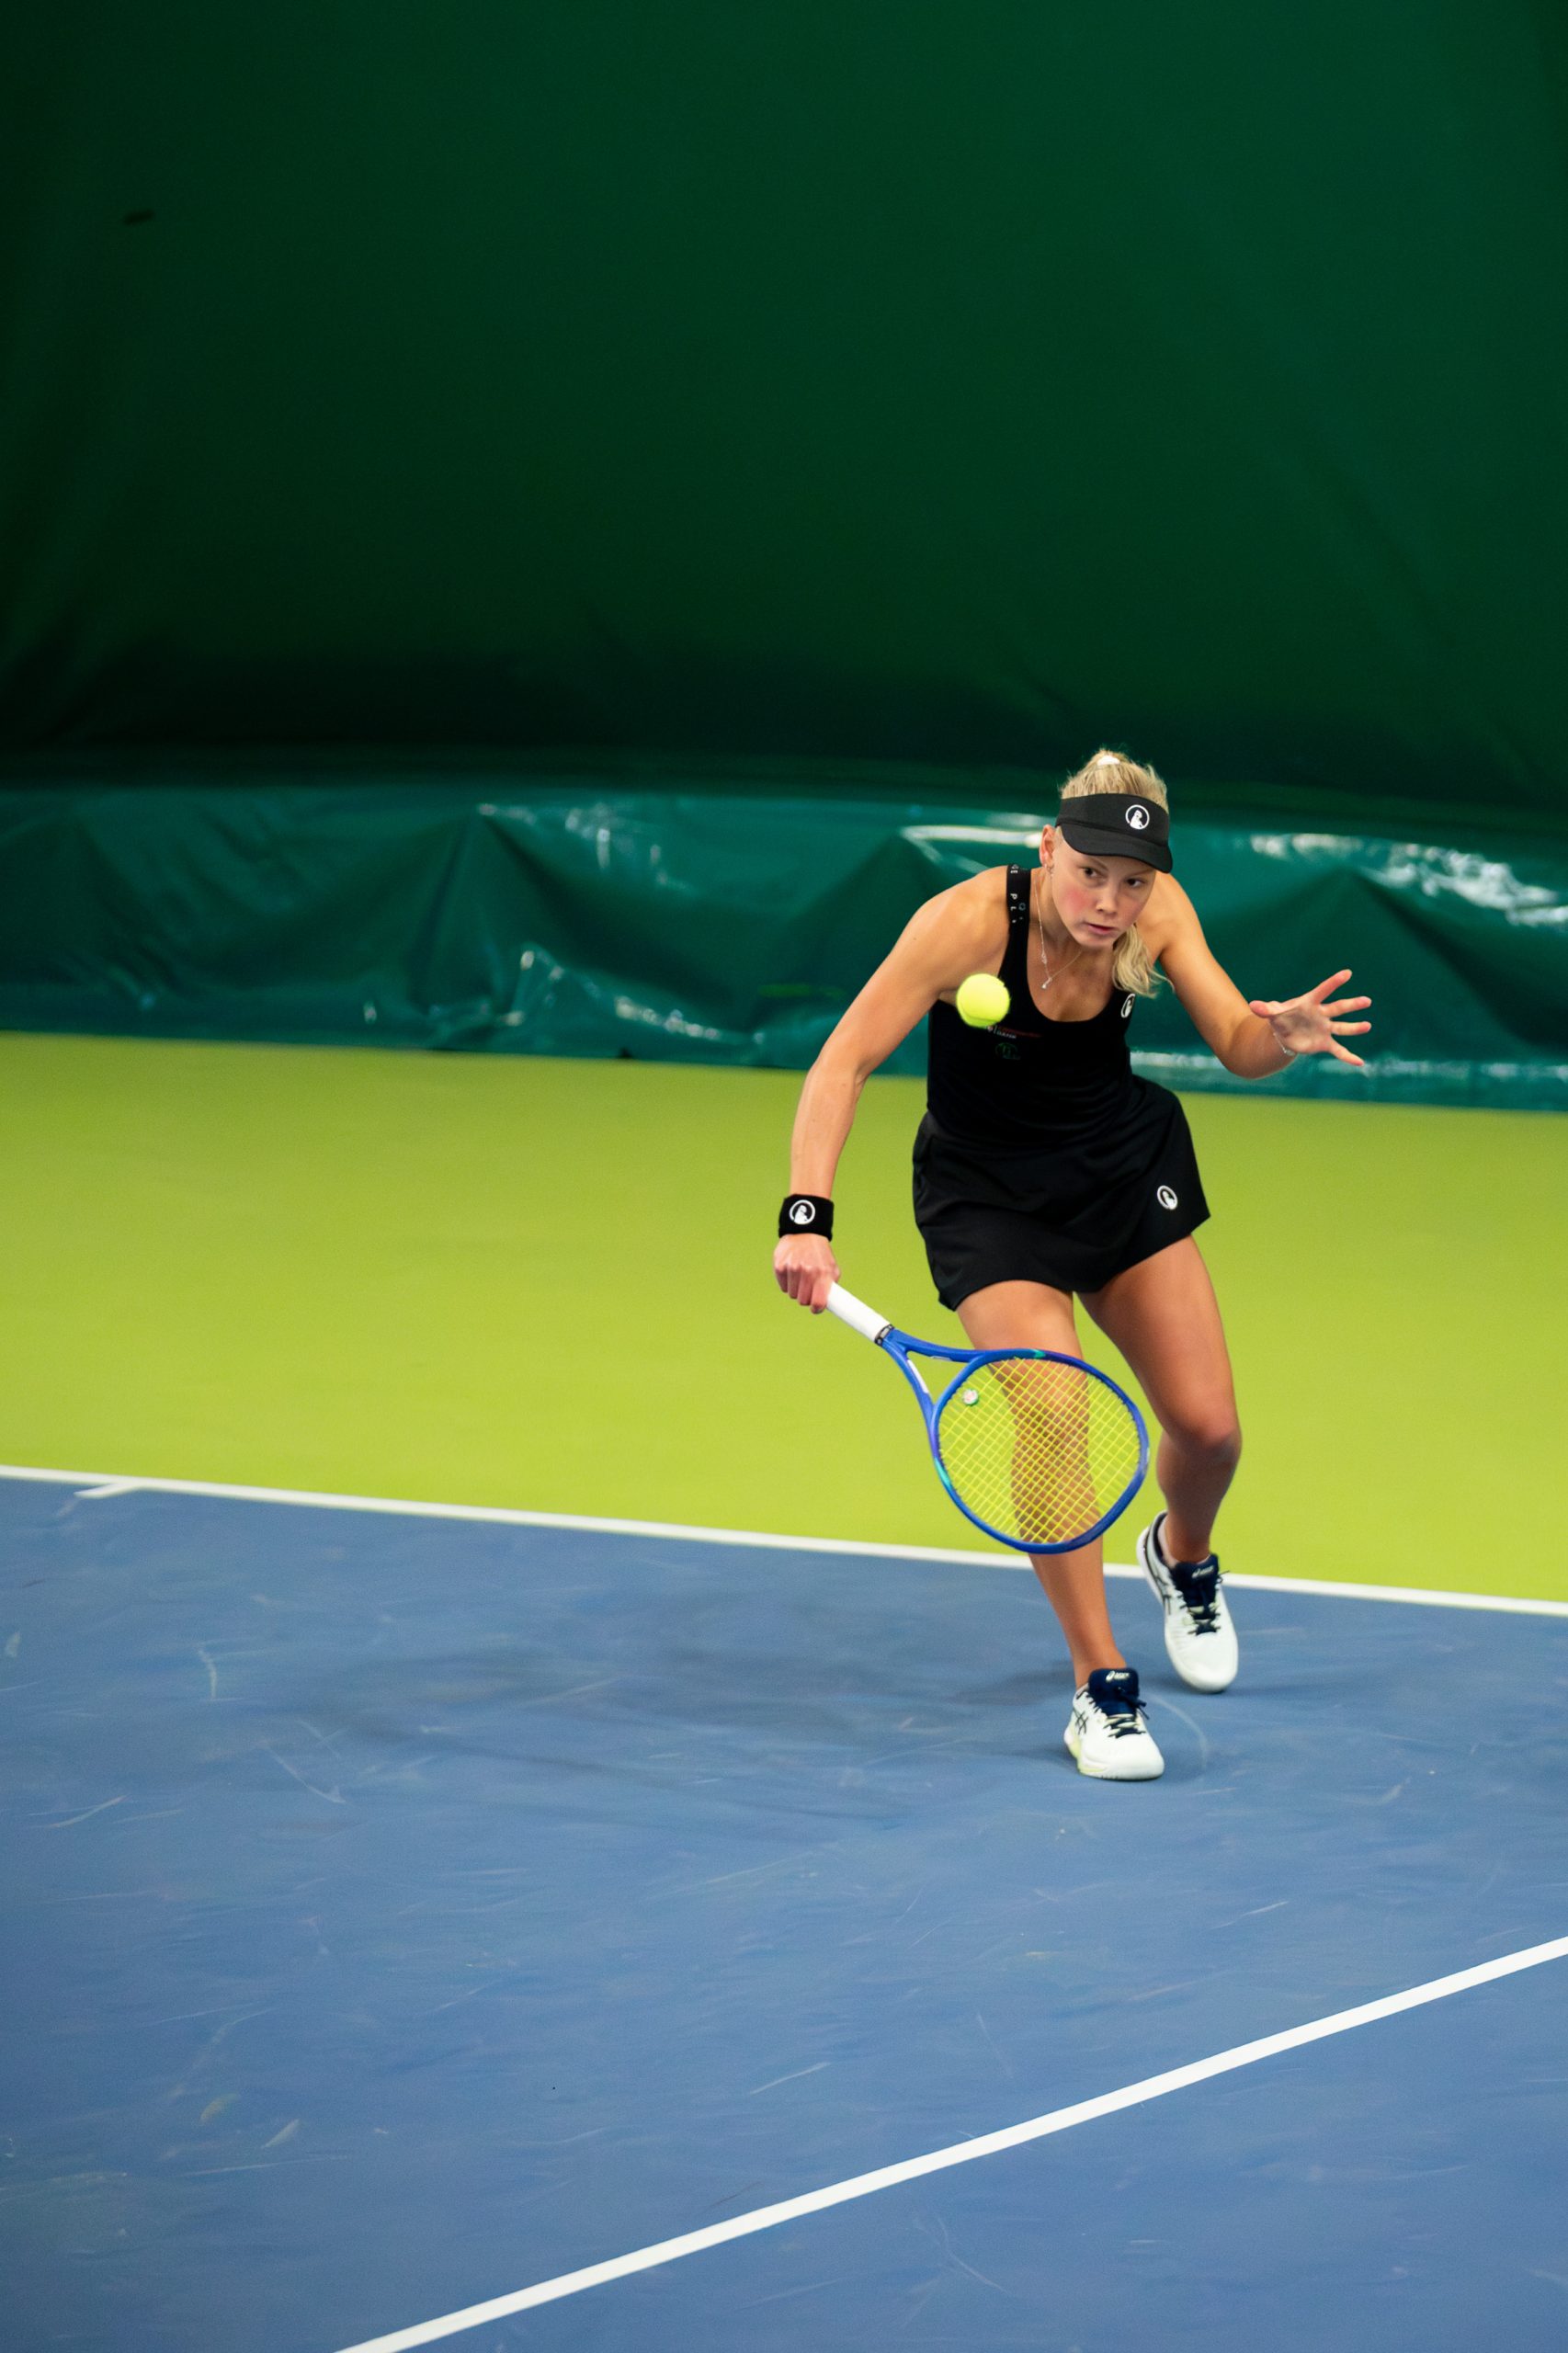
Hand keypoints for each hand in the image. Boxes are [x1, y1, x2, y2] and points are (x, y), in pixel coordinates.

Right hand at [773, 1232, 838, 1312]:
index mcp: (822, 1273)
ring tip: (800, 1276)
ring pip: (792, 1295)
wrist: (804, 1232)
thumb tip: (830, 1305)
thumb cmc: (820, 1253)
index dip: (817, 1308)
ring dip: (796, 1290)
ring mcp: (792, 1269)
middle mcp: (807, 1271)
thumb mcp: (832, 1267)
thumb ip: (831, 1287)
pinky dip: (787, 1283)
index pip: (818, 1302)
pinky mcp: (780, 1266)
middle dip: (806, 1297)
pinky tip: (792, 1272)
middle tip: (808, 1289)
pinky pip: (783, 1287)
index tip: (815, 1308)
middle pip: (803, 1301)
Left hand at [1248, 970, 1371, 1066]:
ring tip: (1367, 1026)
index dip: (1334, 982)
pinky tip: (1360, 1063)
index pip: (1323, 990)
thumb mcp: (1273, 1013)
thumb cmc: (1281, 1018)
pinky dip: (1348, 1057)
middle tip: (1366, 1001)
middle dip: (1352, 1005)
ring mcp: (1325, 1029)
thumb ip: (1266, 1009)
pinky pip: (1339, 1050)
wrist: (1284, 1035)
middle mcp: (1321, 1014)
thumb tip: (1253, 1006)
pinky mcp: (1324, 1043)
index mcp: (1310, 1003)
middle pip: (1338, 1008)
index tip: (1347, 973)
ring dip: (1355, 1028)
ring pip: (1342, 1028)